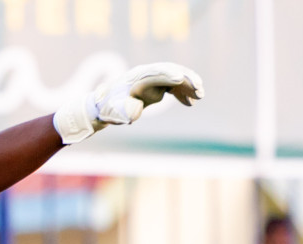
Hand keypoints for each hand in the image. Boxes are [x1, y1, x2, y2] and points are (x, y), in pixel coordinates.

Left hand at [55, 62, 203, 143]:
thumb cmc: (108, 109)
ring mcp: (151, 79)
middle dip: (186, 79)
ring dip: (188, 86)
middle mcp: (146, 74)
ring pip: (174, 78)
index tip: (179, 78)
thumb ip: (124, 111)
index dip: (167, 74)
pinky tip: (190, 103)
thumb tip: (134, 113)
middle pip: (169, 71)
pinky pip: (172, 86)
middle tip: (199, 90)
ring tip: (199, 96)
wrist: (103, 106)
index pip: (155, 73)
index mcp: (136, 77)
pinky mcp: (155, 86)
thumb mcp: (113, 111)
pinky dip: (182, 93)